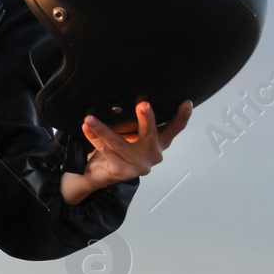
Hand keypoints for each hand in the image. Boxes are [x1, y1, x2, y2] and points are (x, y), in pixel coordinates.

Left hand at [60, 99, 191, 203]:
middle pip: (150, 134)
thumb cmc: (118, 149)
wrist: (100, 173)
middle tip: (143, 105)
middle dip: (146, 119)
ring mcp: (138, 165)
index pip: (174, 128)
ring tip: (90, 119)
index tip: (186, 102)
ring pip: (119, 143)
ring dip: (102, 129)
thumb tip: (126, 100)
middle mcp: (152, 154)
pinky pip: (106, 150)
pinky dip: (94, 138)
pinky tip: (87, 129)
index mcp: (159, 142)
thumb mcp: (131, 134)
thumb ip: (134, 123)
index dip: (182, 116)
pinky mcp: (123, 171)